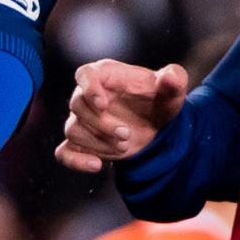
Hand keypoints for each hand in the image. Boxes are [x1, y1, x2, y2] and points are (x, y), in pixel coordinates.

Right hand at [55, 59, 189, 167]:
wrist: (156, 128)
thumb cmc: (160, 101)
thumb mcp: (173, 90)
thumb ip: (174, 79)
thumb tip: (170, 77)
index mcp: (106, 75)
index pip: (85, 74)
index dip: (89, 88)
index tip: (103, 104)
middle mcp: (88, 95)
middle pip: (77, 106)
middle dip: (102, 124)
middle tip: (127, 135)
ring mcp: (82, 120)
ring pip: (73, 130)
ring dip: (98, 142)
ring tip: (125, 146)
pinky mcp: (81, 143)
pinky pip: (64, 152)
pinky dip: (76, 161)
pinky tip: (97, 166)